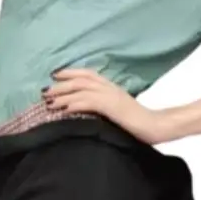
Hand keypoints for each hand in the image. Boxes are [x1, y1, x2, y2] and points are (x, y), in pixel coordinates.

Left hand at [43, 69, 173, 144]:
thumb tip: (87, 110)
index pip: (87, 74)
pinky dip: (74, 103)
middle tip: (45, 91)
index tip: (54, 77)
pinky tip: (63, 108)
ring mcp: (111, 96)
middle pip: (80, 79)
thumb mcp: (118, 111)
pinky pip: (88, 101)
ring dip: (63, 94)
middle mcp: (109, 87)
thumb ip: (104, 107)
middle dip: (60, 84)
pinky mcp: (112, 106)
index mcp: (111, 87)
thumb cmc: (139, 123)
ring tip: (49, 101)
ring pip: (81, 89)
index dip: (70, 73)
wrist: (156, 126)